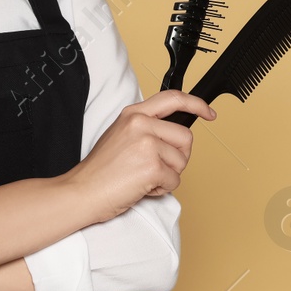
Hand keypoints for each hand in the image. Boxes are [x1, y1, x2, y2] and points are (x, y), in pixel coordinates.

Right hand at [62, 89, 215, 222]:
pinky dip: (162, 190)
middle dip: (178, 157)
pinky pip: (174, 181)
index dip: (196, 104)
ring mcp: (146, 144)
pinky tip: (142, 187)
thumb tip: (172, 136)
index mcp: (133, 114)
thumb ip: (145, 129)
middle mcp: (140, 124)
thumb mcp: (120, 136)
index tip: (208, 112)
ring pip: (181, 161)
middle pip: (185, 137)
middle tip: (157, 167)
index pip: (172, 98)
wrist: (82, 191)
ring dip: (168, 175)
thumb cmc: (100, 171)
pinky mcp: (152, 167)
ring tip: (143, 178)